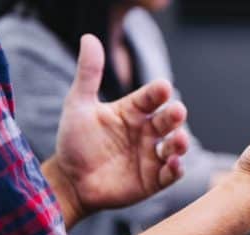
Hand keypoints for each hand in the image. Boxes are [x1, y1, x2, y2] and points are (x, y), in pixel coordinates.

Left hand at [43, 35, 188, 226]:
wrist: (69, 181)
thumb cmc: (74, 142)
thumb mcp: (78, 105)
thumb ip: (88, 74)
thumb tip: (89, 38)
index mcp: (133, 112)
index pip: (151, 98)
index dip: (158, 93)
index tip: (163, 87)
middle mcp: (147, 132)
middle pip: (168, 120)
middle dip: (175, 116)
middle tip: (177, 112)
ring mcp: (152, 156)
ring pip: (175, 146)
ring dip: (180, 143)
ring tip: (179, 140)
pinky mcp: (153, 180)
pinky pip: (171, 174)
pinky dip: (176, 169)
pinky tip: (173, 163)